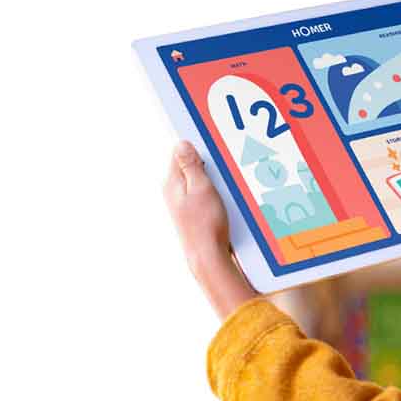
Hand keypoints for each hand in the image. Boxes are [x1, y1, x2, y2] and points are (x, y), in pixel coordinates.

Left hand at [164, 141, 257, 318]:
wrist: (208, 258)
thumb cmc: (206, 225)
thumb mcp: (202, 189)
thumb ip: (191, 166)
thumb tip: (182, 144)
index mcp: (173, 182)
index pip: (181, 153)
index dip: (198, 147)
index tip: (213, 143)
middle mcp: (175, 192)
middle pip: (192, 167)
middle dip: (208, 165)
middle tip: (225, 167)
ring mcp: (184, 205)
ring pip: (201, 183)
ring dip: (215, 182)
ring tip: (228, 187)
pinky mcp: (195, 215)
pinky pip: (206, 197)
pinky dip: (217, 195)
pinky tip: (228, 201)